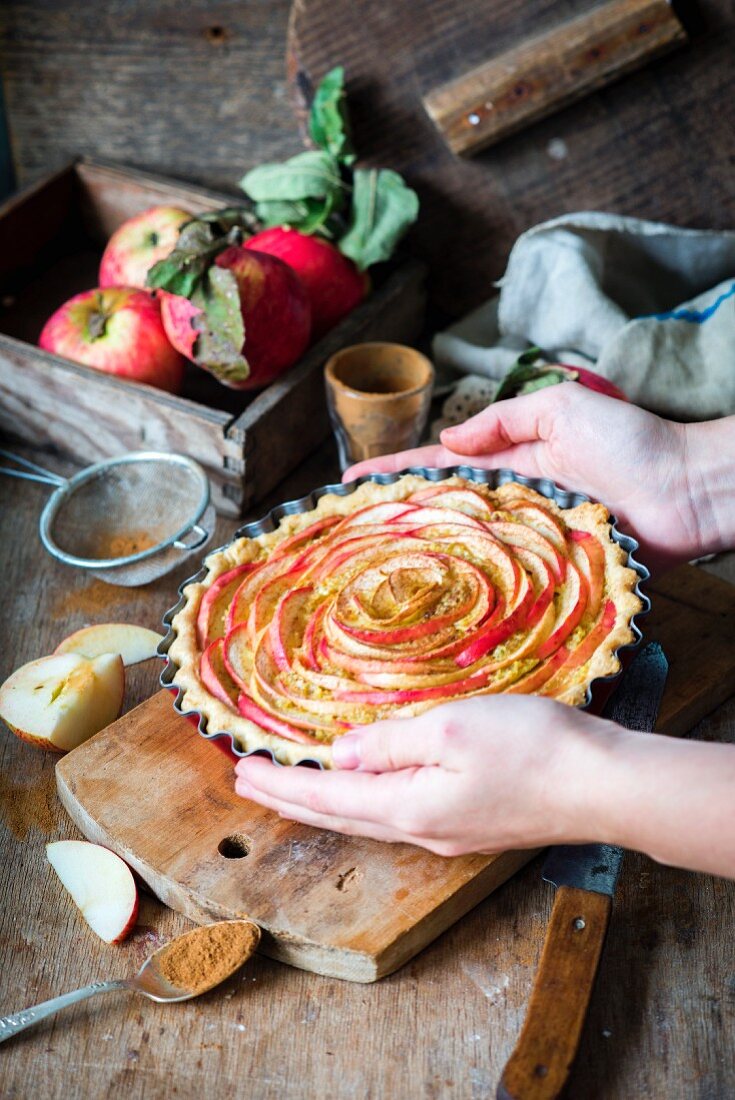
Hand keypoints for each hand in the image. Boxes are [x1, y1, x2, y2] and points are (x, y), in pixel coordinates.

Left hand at [234, 696, 610, 855]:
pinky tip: (365, 792)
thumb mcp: (450, 729)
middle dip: (291, 798)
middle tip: (249, 784)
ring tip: (294, 789)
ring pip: (366, 819)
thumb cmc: (533, 749)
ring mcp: (449, 833)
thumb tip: (340, 756)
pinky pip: (397, 816)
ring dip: (324, 803)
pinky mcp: (472, 824)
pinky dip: (361, 803)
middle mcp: (422, 830)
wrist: (604, 786)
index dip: (281, 784)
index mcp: (409, 807)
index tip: (240, 770)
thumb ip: (390, 742)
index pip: (326, 798)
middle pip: (338, 816)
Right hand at [345, 384, 705, 570]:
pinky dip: (474, 591)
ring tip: (374, 575)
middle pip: (445, 512)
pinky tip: (439, 604)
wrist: (686, 490)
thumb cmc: (630, 442)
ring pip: (466, 551)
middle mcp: (513, 503)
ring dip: (425, 559)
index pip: (441, 465)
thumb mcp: (560, 410)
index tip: (348, 484)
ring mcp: (529, 540)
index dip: (396, 472)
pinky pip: (505, 582)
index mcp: (513, 460)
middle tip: (348, 540)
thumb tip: (449, 440)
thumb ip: (504, 420)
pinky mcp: (550, 573)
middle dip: (398, 521)